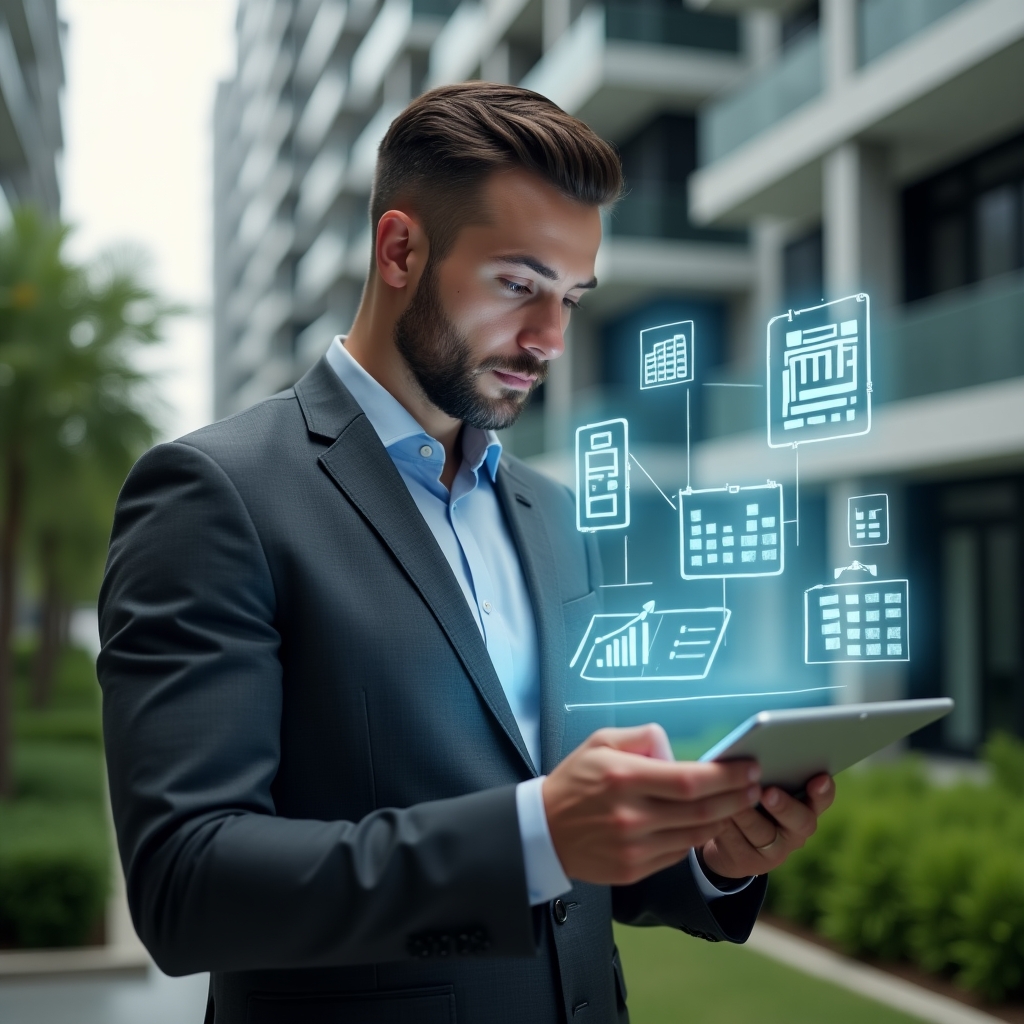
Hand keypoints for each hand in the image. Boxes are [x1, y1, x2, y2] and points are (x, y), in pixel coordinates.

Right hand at [542, 724, 761, 885]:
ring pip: (695, 835)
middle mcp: (630, 815)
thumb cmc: (576, 781)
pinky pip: (678, 853)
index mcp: (622, 778)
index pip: (689, 780)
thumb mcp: (600, 742)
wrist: (543, 831)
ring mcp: (632, 847)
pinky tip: (704, 822)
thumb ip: (641, 738)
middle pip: (700, 810)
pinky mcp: (633, 869)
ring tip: (737, 803)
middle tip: (756, 786)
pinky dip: (696, 837)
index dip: (725, 775)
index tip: (748, 768)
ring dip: (723, 818)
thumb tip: (675, 750)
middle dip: (736, 797)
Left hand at [700, 774, 834, 878]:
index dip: (823, 791)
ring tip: (734, 799)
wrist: (726, 842)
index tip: (819, 778)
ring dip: (747, 814)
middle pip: (800, 821)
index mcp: (805, 807)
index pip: (822, 799)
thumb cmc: (748, 800)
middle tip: (769, 792)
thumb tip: (756, 756)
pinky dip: (726, 824)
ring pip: (763, 833)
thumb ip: (766, 775)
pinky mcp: (748, 862)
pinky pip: (737, 842)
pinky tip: (716, 812)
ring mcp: (774, 851)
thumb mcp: (760, 786)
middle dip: (784, 806)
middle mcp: (795, 831)